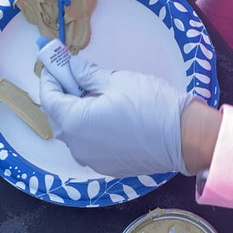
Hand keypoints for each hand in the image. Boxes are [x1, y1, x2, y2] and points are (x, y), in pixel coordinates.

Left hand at [39, 57, 193, 176]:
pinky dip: (90, 130)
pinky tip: (107, 117)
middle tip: (77, 77)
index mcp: (74, 122)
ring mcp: (91, 160)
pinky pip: (88, 145)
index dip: (50, 79)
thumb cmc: (150, 105)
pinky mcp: (105, 167)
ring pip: (73, 132)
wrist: (183, 137)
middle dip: (64, 95)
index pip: (48, 98)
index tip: (55, 65)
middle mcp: (77, 146)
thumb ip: (86, 74)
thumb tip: (71, 66)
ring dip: (77, 113)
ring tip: (95, 96)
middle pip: (59, 116)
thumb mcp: (116, 80)